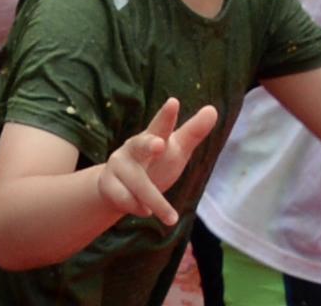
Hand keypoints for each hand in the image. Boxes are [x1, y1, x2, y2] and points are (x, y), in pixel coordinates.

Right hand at [96, 97, 218, 227]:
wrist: (118, 187)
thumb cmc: (155, 163)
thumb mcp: (176, 149)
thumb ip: (193, 132)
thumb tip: (213, 109)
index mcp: (153, 137)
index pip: (161, 125)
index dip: (167, 115)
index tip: (174, 102)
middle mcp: (133, 148)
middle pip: (141, 145)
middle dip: (149, 144)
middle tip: (160, 144)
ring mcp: (118, 165)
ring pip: (138, 184)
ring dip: (156, 202)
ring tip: (171, 218)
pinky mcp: (108, 184)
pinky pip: (125, 199)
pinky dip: (138, 208)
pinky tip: (145, 210)